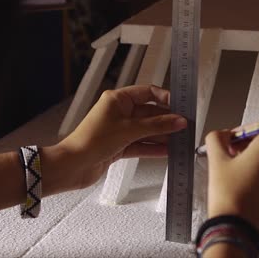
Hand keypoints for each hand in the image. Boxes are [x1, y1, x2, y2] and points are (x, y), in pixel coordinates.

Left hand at [42, 85, 185, 194]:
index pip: (147, 93)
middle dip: (167, 121)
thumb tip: (178, 121)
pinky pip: (141, 145)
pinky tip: (168, 152)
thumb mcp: (129, 130)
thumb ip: (156, 126)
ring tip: (181, 141)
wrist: (73, 165)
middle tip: (185, 127)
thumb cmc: (91, 141)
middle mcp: (118, 113)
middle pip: (149, 114)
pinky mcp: (119, 146)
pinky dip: (153, 148)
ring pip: (147, 131)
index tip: (180, 106)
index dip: (165, 99)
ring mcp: (119, 131)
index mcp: (117, 100)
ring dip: (163, 136)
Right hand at [205, 130, 258, 241]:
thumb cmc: (229, 195)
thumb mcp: (216, 160)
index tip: (230, 142)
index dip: (241, 134)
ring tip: (240, 181)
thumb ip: (216, 138)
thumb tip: (220, 135)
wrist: (238, 230)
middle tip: (232, 161)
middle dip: (250, 151)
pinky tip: (250, 194)